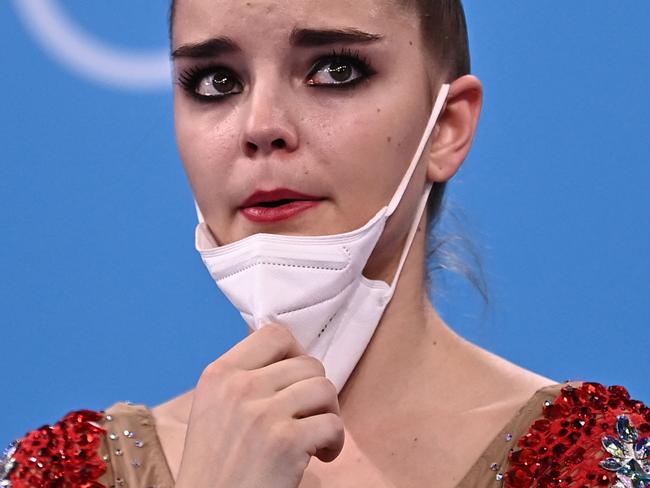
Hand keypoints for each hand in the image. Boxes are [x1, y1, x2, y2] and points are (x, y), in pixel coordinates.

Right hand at [175, 323, 344, 487]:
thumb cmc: (217, 466)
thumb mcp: (215, 408)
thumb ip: (244, 379)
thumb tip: (290, 356)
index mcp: (219, 374)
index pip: (274, 334)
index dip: (296, 353)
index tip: (297, 381)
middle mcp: (238, 387)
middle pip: (307, 363)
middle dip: (315, 391)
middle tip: (308, 416)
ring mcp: (262, 413)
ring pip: (325, 388)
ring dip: (328, 414)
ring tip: (315, 437)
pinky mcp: (285, 441)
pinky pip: (333, 424)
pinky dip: (334, 442)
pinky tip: (321, 456)